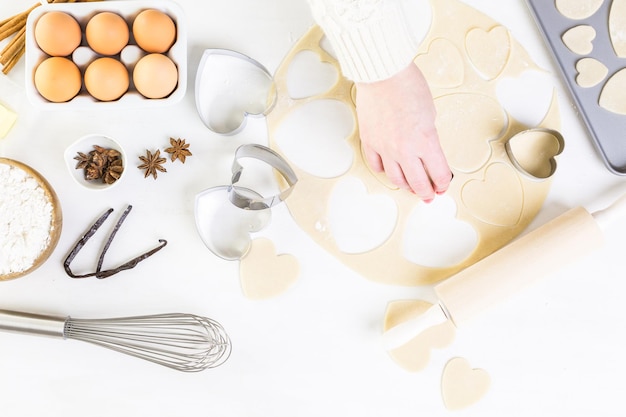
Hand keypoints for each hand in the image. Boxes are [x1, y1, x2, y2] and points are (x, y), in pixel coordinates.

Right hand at [355, 62, 451, 201]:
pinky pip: (377, 165)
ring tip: (410, 187)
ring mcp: (385, 148)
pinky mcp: (370, 142)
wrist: (383, 74)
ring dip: (406, 185)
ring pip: (396, 178)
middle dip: (425, 192)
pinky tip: (389, 170)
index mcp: (425, 141)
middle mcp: (404, 149)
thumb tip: (426, 151)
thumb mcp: (430, 114)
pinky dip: (384, 171)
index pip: (438, 174)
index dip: (442, 183)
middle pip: (417, 183)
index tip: (443, 185)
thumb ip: (428, 136)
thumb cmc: (407, 86)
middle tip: (428, 195)